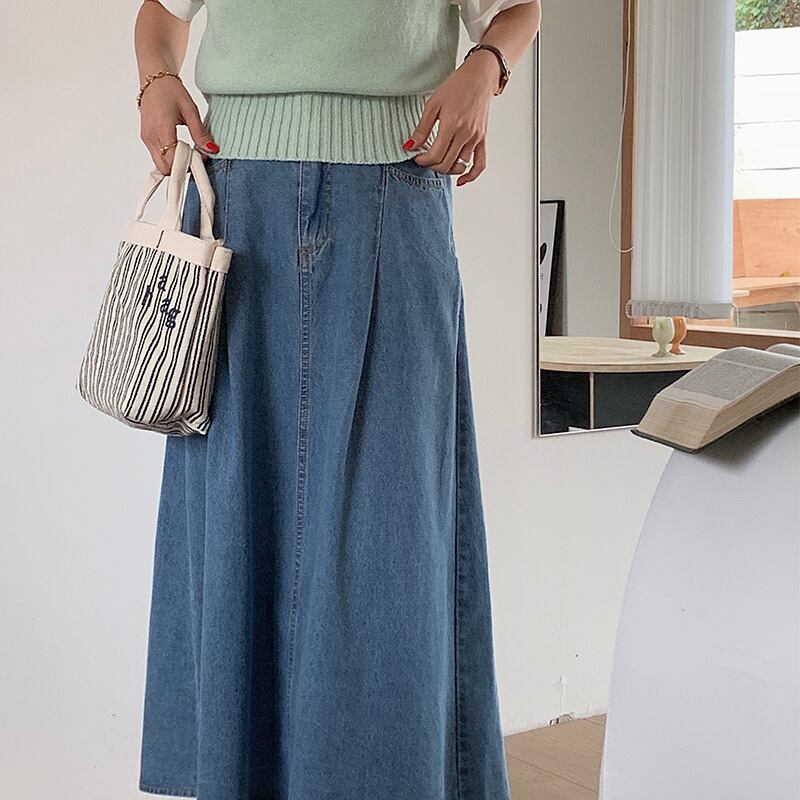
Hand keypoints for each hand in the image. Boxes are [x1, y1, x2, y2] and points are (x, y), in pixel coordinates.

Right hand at [139, 74, 218, 173]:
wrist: (152, 77)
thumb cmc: (170, 89)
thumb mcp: (190, 110)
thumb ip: (200, 133)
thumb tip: (211, 150)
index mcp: (162, 129)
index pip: (173, 161)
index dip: (188, 165)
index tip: (200, 159)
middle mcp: (151, 137)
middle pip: (165, 168)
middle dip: (181, 168)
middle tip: (194, 157)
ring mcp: (146, 138)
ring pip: (160, 164)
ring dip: (175, 162)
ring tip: (188, 149)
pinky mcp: (146, 138)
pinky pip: (157, 156)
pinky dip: (169, 156)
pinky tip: (179, 146)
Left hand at [404, 50, 498, 186]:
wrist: (480, 77)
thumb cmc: (456, 86)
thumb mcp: (433, 104)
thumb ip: (422, 128)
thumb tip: (409, 146)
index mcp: (451, 124)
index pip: (435, 154)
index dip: (423, 160)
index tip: (416, 156)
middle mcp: (465, 134)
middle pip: (446, 163)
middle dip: (432, 166)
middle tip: (425, 159)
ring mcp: (476, 138)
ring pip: (460, 166)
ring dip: (446, 169)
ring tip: (438, 162)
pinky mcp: (483, 139)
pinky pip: (480, 164)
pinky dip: (471, 176)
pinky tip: (460, 180)